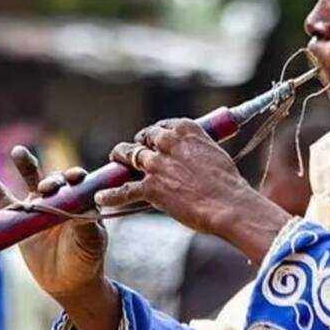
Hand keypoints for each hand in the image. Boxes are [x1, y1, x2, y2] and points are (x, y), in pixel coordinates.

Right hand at [0, 147, 106, 300]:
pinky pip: (2, 198)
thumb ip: (87, 225)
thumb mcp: (91, 243)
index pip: (79, 183)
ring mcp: (39, 205)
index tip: (74, 178)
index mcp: (81, 201)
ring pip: (30, 180)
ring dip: (24, 164)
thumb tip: (84, 209)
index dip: (75, 177)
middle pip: (54, 179)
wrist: (67, 281)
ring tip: (18, 151)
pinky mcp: (19, 217)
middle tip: (47, 187)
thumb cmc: (86, 259)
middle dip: (51, 180)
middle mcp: (60, 198)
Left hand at [99, 119, 291, 257]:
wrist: (228, 204)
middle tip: (132, 152)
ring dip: (119, 159)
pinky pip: (124, 190)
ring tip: (112, 164)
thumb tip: (194, 157)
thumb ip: (197, 150)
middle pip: (143, 138)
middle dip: (136, 145)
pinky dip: (111, 195)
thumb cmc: (227, 183)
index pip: (161, 126)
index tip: (150, 139)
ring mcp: (156, 164)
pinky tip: (101, 197)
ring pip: (129, 156)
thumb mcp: (214, 154)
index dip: (153, 134)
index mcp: (186, 129)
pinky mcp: (150, 187)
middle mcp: (168, 142)